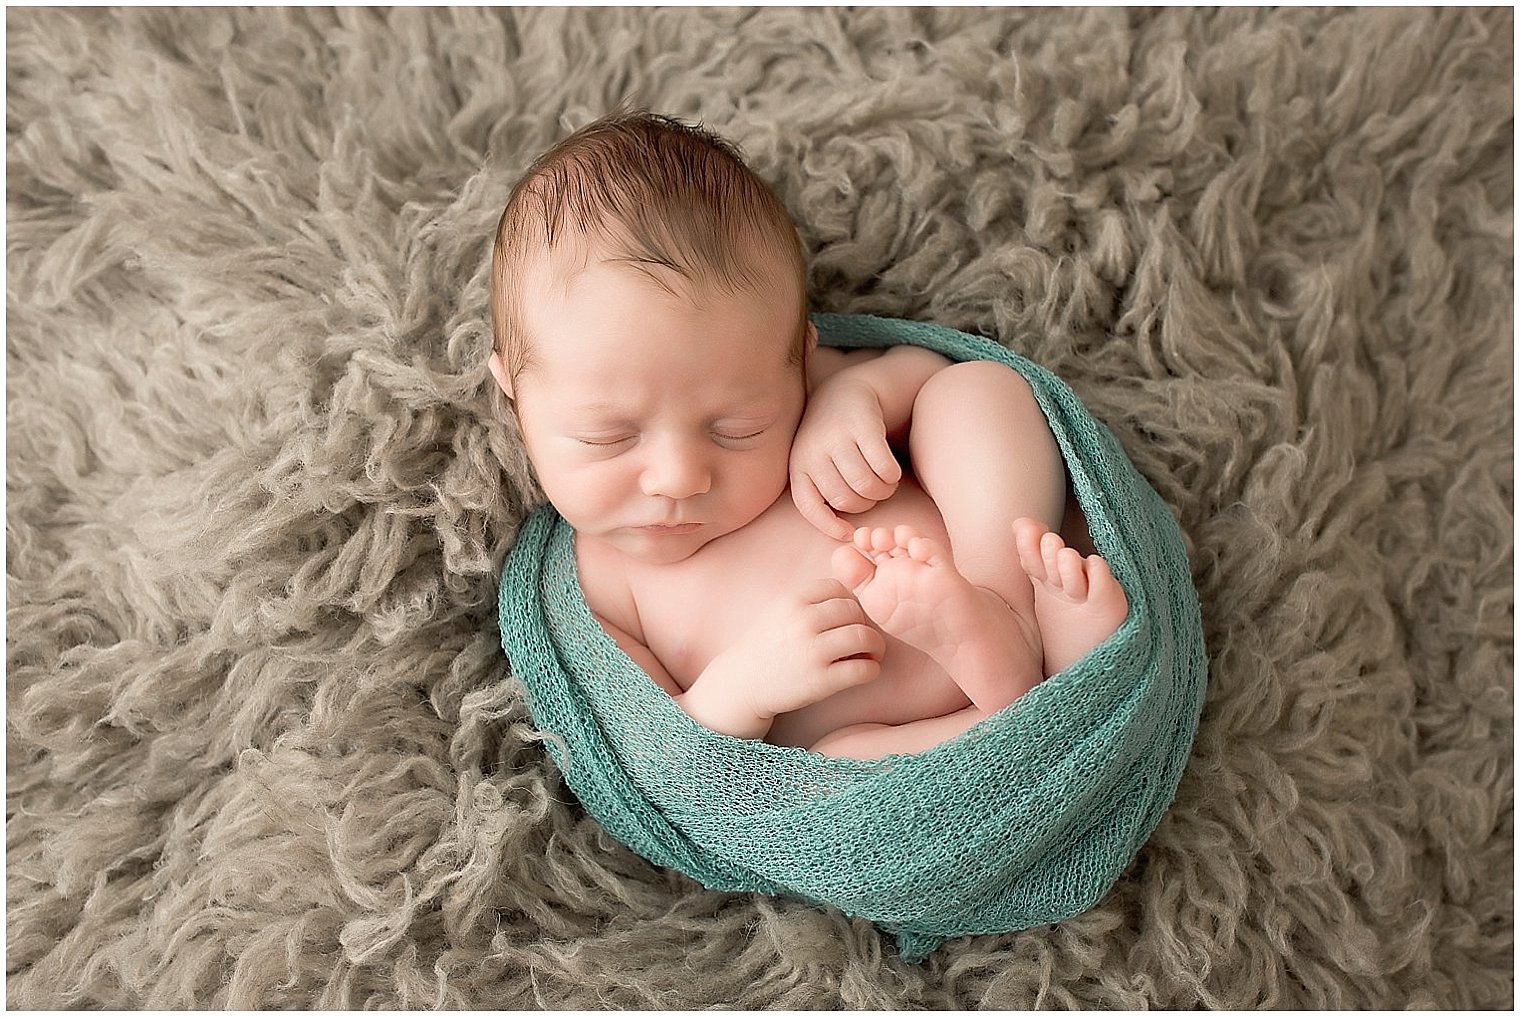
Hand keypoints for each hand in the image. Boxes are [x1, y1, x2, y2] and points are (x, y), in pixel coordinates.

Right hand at [680, 578, 885, 735]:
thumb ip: (810, 600)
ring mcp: (812, 651)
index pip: (839, 589)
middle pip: (855, 611)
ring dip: (875, 646)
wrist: (742, 683)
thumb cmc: (768, 646)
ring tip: (869, 654)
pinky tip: (862, 672)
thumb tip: (855, 595)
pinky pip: (864, 669)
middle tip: (862, 639)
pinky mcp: (821, 681)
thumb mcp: (780, 611)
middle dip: (863, 624)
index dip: (848, 604)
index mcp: (793, 600)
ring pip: (865, 637)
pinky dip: (871, 669)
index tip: (844, 620)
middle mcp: (803, 621)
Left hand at [789, 379, 903, 540]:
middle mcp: (813, 451)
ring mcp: (837, 437)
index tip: (848, 534)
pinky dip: (892, 475)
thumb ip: (821, 490)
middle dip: (867, 504)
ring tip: (886, 482)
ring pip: (865, 486)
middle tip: (875, 492)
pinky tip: (892, 470)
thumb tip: (842, 534)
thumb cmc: (833, 439)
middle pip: (845, 500)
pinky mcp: (863, 426)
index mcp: (798, 464)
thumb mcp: (815, 462)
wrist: (848, 390)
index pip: (808, 505)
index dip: (829, 525)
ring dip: (883, 491)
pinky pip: (883, 468)